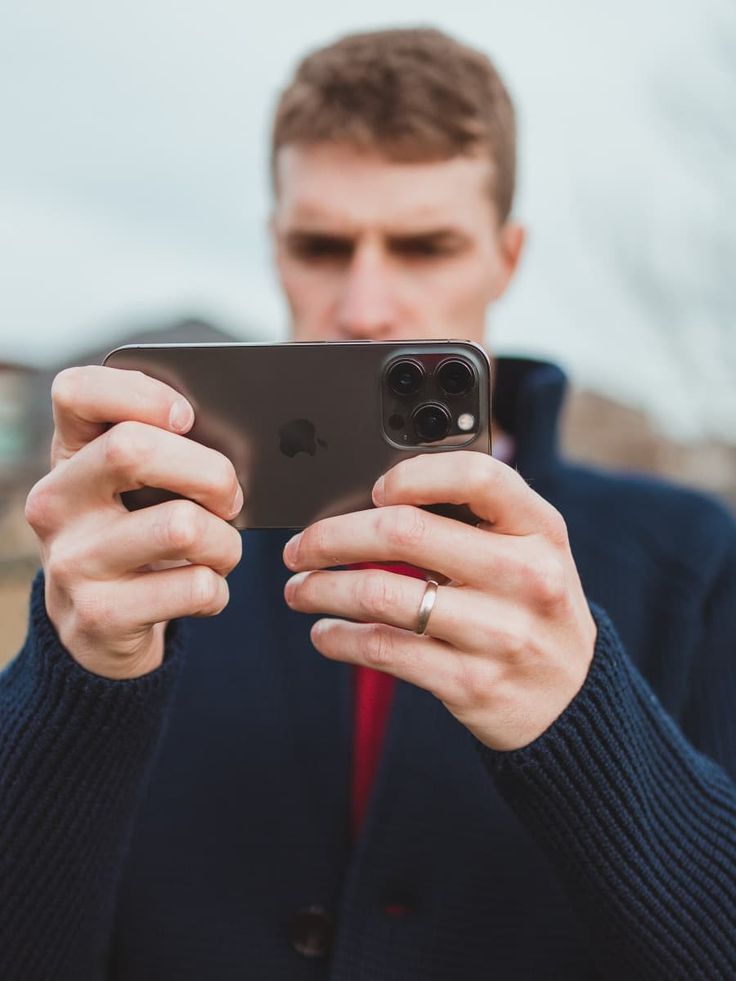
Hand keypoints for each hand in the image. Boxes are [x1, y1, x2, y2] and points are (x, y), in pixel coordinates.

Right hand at [24, 366, 242, 678]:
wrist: (101, 628)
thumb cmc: (135, 535)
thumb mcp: (132, 487)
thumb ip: (165, 450)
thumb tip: (236, 438)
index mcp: (67, 455)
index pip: (77, 392)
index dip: (141, 393)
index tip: (187, 417)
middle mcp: (55, 503)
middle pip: (135, 450)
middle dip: (211, 472)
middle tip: (231, 497)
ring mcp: (72, 562)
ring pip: (181, 526)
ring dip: (225, 542)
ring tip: (220, 551)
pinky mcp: (100, 616)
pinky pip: (194, 586)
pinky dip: (218, 589)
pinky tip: (202, 590)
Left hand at [283, 452, 596, 750]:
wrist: (571, 699)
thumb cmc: (530, 606)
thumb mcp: (529, 551)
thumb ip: (474, 518)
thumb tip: (375, 498)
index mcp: (539, 528)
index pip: (476, 477)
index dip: (413, 475)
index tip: (371, 490)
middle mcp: (525, 576)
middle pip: (404, 532)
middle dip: (332, 537)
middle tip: (301, 547)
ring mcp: (499, 633)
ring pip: (380, 594)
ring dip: (321, 589)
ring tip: (299, 590)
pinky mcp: (470, 683)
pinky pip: (382, 649)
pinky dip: (338, 638)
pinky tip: (325, 632)